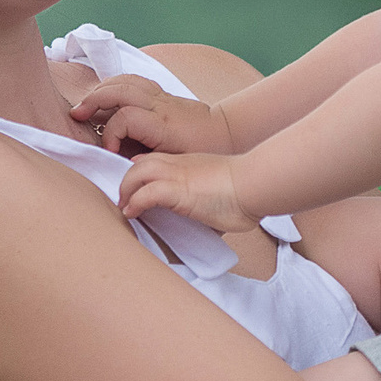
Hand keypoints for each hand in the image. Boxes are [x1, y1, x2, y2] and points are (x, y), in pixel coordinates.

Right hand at [73, 75, 230, 157]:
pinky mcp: (162, 93)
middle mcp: (160, 105)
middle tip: (77, 115)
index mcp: (163, 124)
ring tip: (86, 104)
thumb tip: (126, 162)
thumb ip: (151, 162)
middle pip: (120, 90)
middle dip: (94, 100)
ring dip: (102, 89)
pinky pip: (134, 80)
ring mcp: (161, 96)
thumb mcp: (178, 162)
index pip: (125, 118)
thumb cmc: (203, 150)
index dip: (111, 135)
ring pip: (125, 80)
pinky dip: (116, 84)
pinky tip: (106, 95)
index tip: (110, 152)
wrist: (226, 132)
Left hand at [119, 151, 258, 231]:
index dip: (141, 172)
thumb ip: (208, 199)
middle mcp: (178, 165)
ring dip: (126, 190)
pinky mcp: (177, 190)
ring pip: (136, 173)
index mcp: (189, 163)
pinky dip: (135, 202)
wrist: (255, 183)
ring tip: (125, 207)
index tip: (137, 188)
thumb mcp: (221, 189)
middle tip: (125, 200)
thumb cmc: (246, 191)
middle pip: (140, 164)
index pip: (155, 160)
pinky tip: (132, 213)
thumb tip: (211, 220)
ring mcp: (176, 175)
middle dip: (127, 181)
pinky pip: (145, 193)